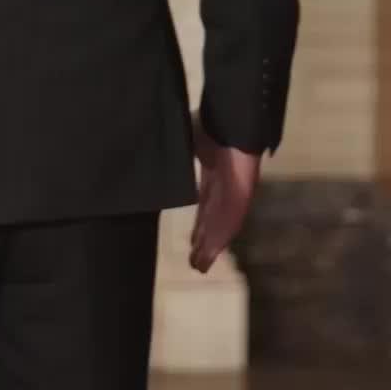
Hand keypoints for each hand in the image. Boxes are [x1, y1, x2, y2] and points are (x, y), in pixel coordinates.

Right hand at [190, 124, 260, 273]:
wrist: (234, 123)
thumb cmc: (213, 125)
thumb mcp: (187, 142)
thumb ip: (176, 154)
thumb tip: (150, 152)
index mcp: (212, 174)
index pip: (204, 204)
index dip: (198, 223)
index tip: (191, 239)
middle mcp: (223, 189)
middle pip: (211, 221)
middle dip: (202, 240)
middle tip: (193, 260)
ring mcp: (233, 196)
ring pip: (219, 228)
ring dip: (209, 248)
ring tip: (198, 266)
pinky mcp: (241, 201)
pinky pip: (228, 226)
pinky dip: (216, 243)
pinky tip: (206, 258)